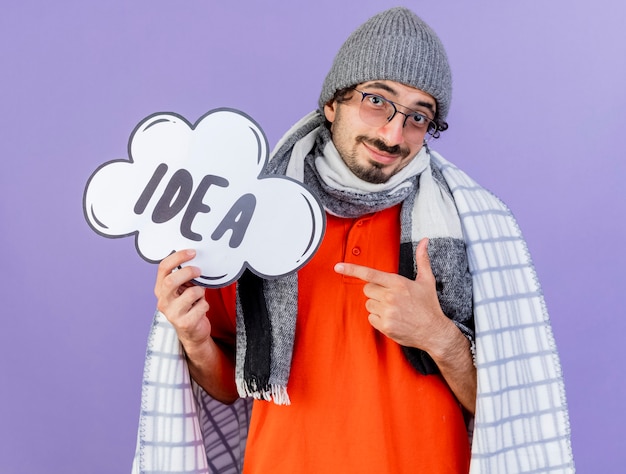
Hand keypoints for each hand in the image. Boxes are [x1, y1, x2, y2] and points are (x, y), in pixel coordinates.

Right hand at [154, 249, 211, 349]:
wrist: (192, 332)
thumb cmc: (188, 306)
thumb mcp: (183, 288)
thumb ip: (184, 276)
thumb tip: (196, 258)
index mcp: (161, 289)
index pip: (163, 268)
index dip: (178, 257)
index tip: (192, 252)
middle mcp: (163, 301)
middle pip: (171, 280)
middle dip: (189, 272)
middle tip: (199, 271)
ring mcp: (172, 313)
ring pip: (192, 293)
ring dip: (201, 292)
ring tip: (199, 297)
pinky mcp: (184, 323)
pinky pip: (202, 306)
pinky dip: (205, 305)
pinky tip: (200, 309)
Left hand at [334, 238, 452, 354]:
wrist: (434, 331)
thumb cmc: (429, 305)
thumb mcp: (427, 280)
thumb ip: (422, 259)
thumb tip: (425, 241)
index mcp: (398, 283)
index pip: (370, 274)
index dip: (352, 269)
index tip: (338, 267)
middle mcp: (390, 297)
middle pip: (367, 289)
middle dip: (375, 292)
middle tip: (390, 297)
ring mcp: (387, 312)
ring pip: (368, 304)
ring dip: (377, 306)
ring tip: (393, 309)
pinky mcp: (385, 326)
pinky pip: (371, 318)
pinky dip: (378, 319)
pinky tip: (392, 319)